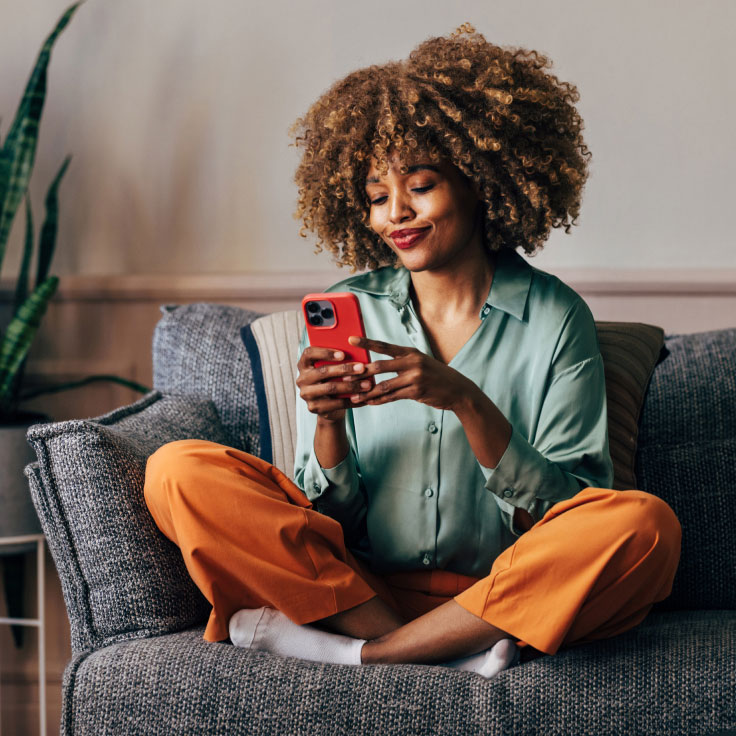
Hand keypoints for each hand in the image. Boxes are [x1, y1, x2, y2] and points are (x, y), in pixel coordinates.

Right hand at [295, 346, 373, 421]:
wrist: (329, 405)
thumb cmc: (333, 379)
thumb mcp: (333, 368)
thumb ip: (339, 360)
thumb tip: (358, 352)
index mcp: (304, 364)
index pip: (309, 353)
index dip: (325, 353)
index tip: (343, 354)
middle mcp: (302, 379)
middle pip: (323, 371)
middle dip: (344, 369)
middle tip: (362, 368)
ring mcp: (306, 394)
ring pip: (330, 388)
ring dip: (351, 386)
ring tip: (367, 384)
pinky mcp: (314, 407)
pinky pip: (336, 403)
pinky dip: (352, 400)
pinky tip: (364, 397)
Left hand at [346, 336, 471, 410]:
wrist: (458, 390)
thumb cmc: (436, 376)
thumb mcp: (421, 363)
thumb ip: (402, 362)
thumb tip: (379, 366)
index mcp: (410, 352)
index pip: (384, 346)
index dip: (366, 342)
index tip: (351, 339)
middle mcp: (412, 362)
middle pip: (379, 366)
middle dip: (361, 372)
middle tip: (344, 376)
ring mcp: (414, 377)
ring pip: (384, 385)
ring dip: (367, 392)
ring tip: (353, 396)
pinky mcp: (416, 391)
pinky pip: (392, 397)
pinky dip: (379, 400)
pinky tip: (369, 403)